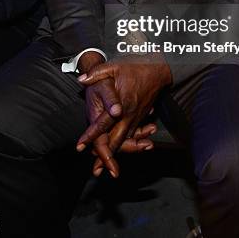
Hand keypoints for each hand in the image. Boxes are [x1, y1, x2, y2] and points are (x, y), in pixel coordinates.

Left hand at [77, 57, 171, 174]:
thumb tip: (81, 79)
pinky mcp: (140, 118)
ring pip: (125, 141)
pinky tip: (118, 152)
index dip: (92, 135)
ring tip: (106, 168)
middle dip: (106, 157)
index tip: (81, 146)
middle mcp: (129, 115)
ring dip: (115, 154)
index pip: (104, 123)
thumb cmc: (135, 68)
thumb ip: (97, 73)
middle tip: (95, 171)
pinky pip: (131, 136)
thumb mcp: (114, 67)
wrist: (158, 71)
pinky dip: (124, 146)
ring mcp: (136, 118)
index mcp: (122, 103)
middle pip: (116, 140)